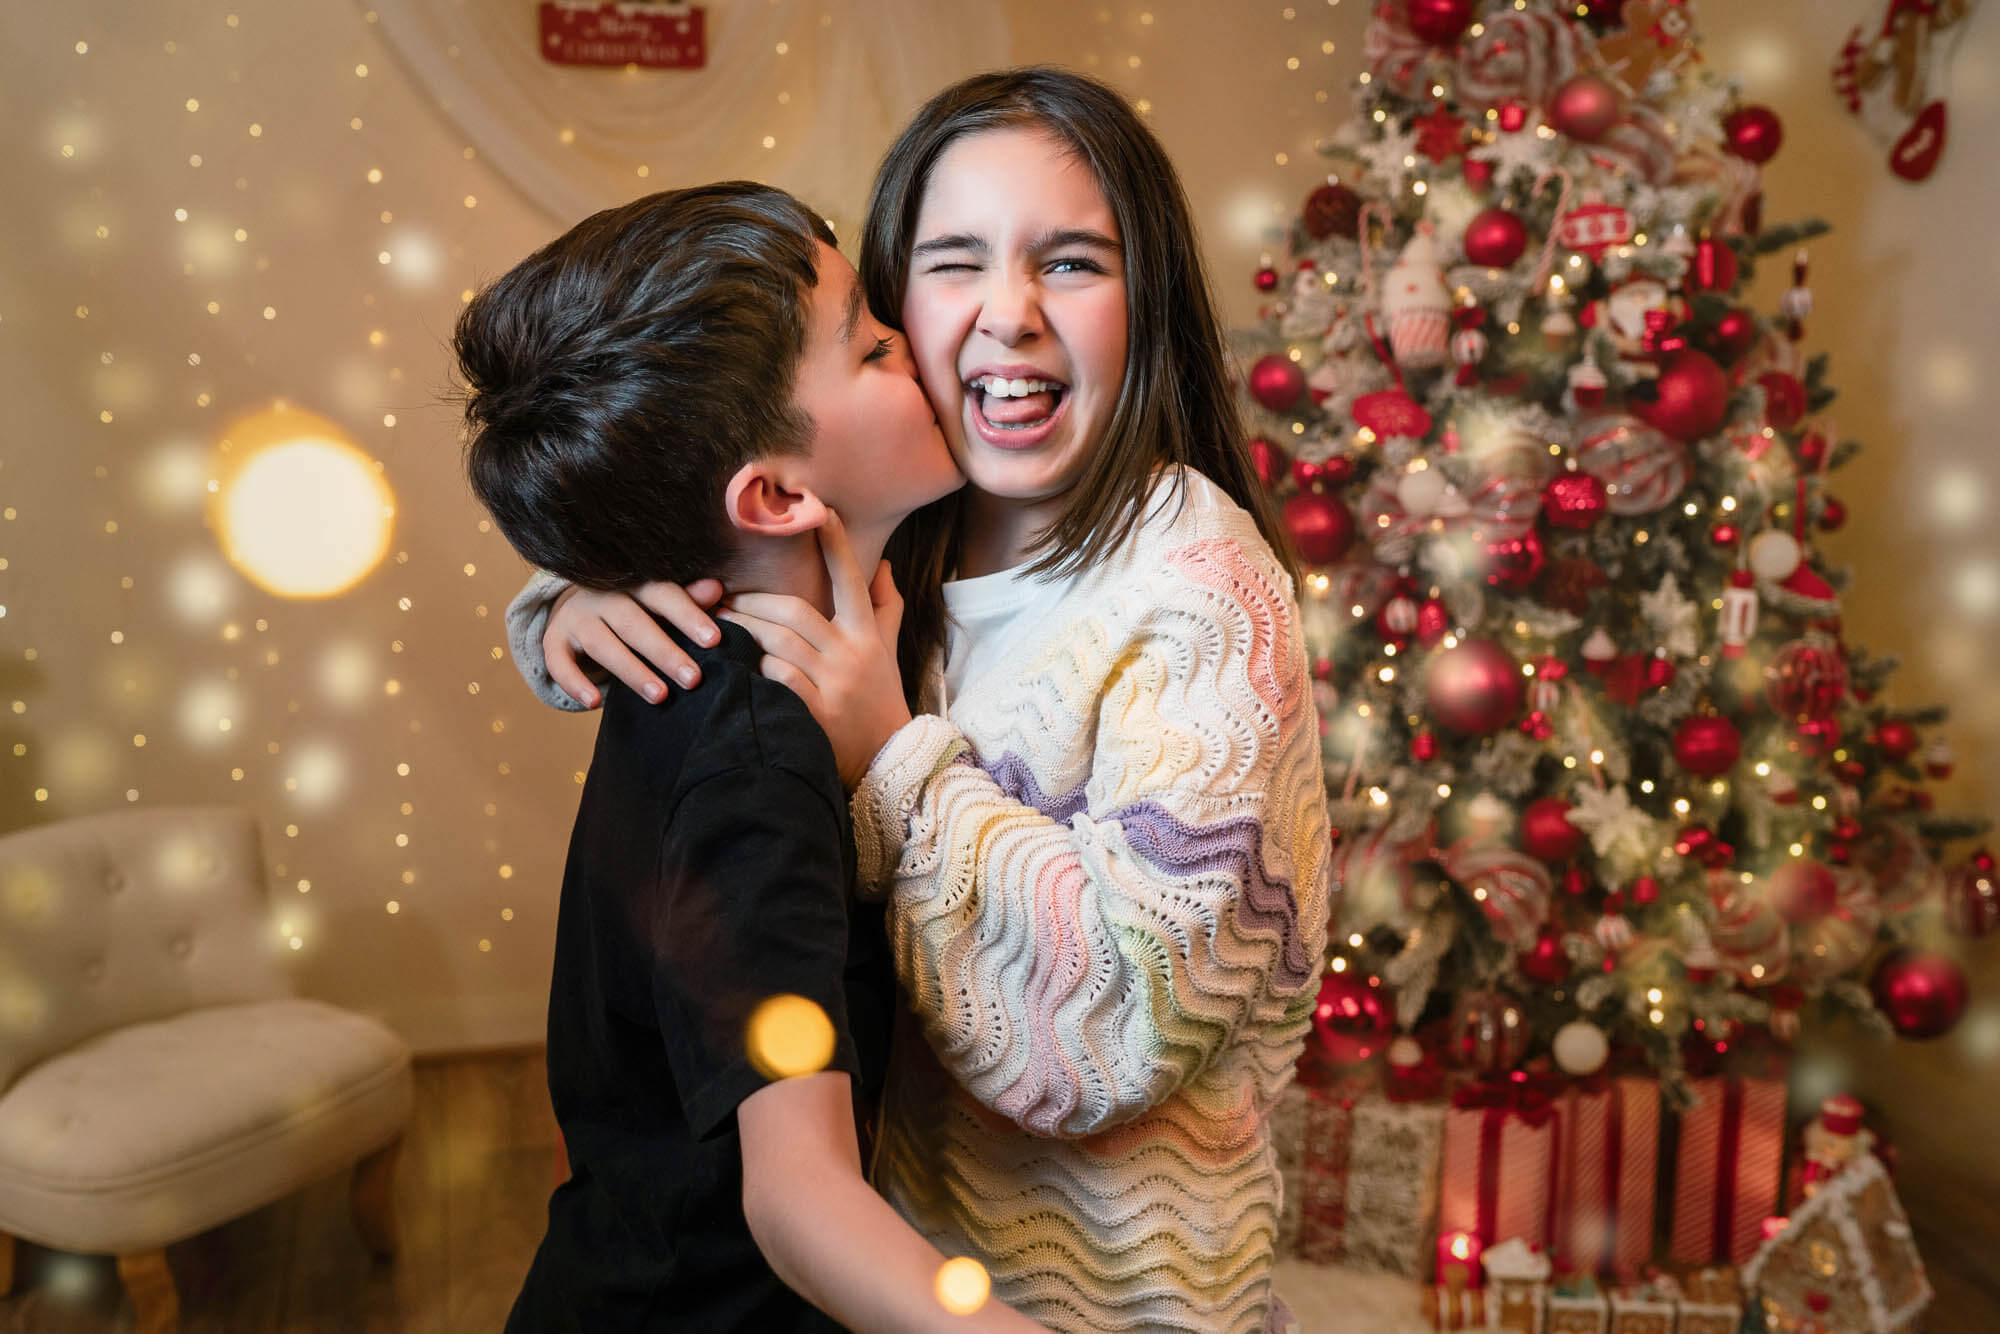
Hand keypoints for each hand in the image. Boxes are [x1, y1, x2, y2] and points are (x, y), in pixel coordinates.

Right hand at [544, 578, 724, 707]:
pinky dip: (575, 683)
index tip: (714, 640)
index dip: (688, 615)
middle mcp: (602, 596)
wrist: (577, 608)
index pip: (662, 594)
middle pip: (634, 623)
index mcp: (634, 582)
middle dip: (665, 652)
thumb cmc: (633, 608)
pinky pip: (560, 663)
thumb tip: (717, 589)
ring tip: (660, 696)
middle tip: (693, 679)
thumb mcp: (658, 602)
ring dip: (632, 671)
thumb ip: (686, 599)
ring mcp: (575, 618)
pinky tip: (594, 702)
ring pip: (603, 645)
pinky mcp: (554, 641)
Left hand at [721, 511, 911, 787]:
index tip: (819, 511)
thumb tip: (882, 564)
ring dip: (746, 630)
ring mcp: (833, 684)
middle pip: (795, 611)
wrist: (888, 758)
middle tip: (726, 598)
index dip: (836, 546)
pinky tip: (739, 664)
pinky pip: (777, 678)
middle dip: (755, 601)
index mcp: (867, 634)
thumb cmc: (881, 697)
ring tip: (720, 625)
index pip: (852, 581)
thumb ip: (885, 605)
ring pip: (779, 642)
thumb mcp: (887, 649)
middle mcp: (851, 654)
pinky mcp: (816, 713)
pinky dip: (757, 667)